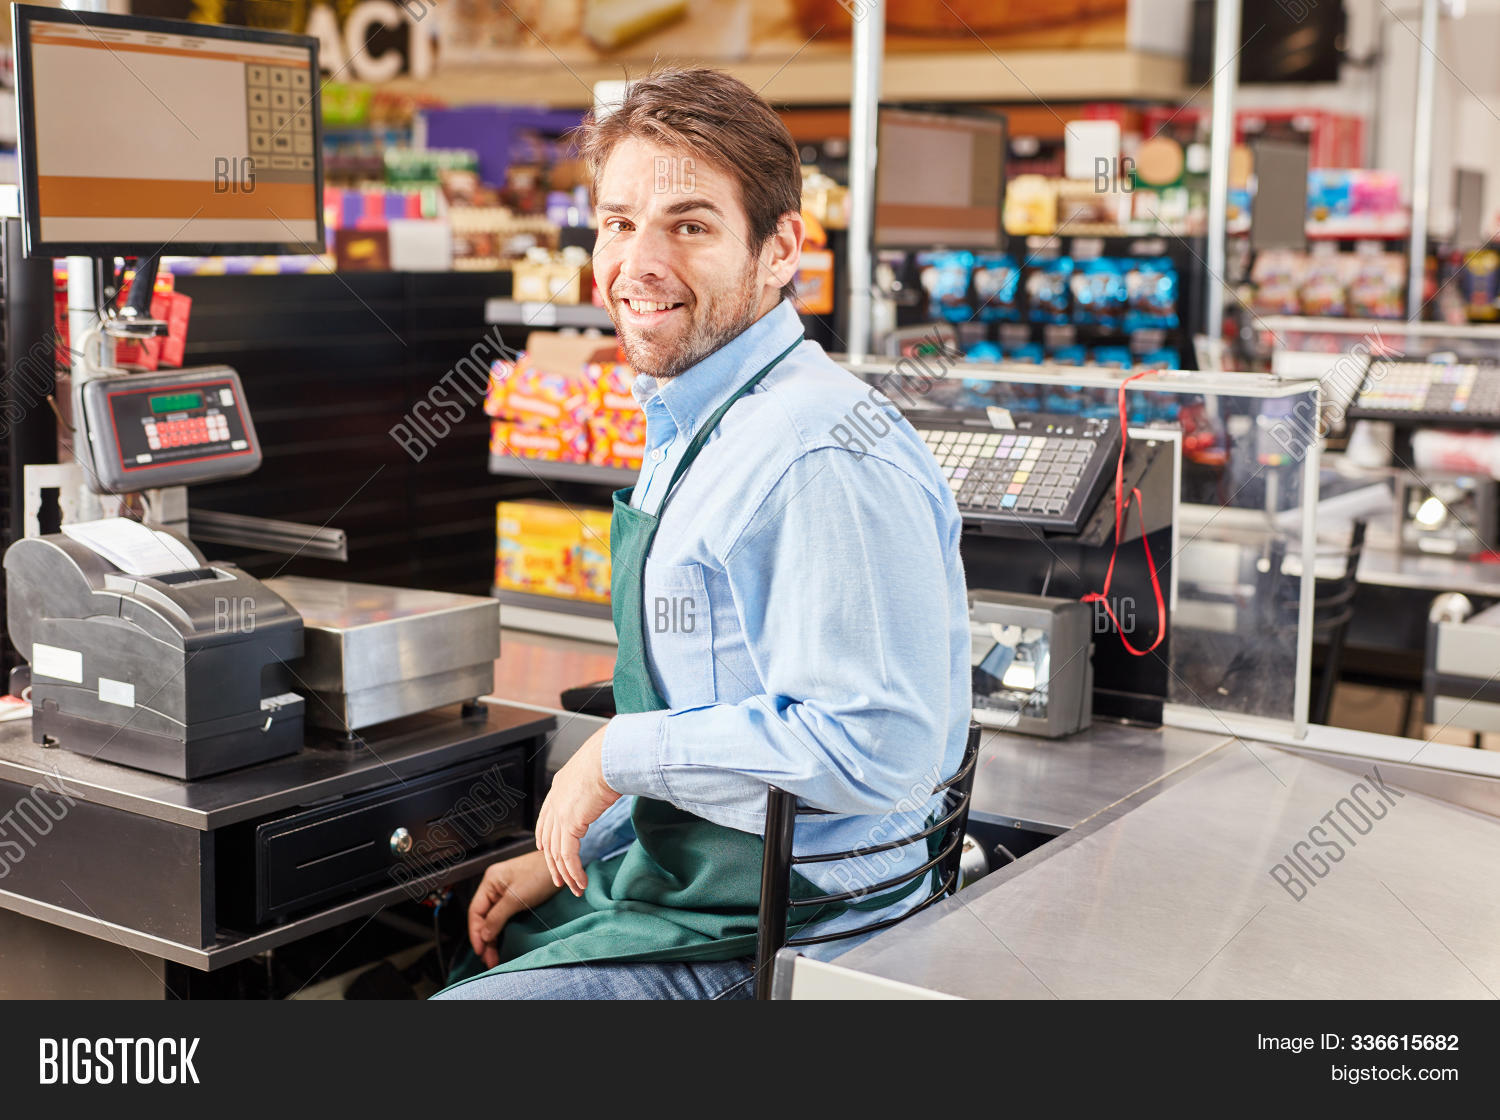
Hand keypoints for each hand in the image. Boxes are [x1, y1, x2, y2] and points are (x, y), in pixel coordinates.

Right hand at [468, 850, 560, 968]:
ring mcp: (505, 891)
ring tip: (495, 958)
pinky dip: (502, 929)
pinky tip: (503, 942)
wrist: (564, 868)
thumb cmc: (540, 876)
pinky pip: (504, 916)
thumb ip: (497, 917)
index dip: (476, 933)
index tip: (480, 952)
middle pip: (484, 917)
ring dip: (494, 937)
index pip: (476, 911)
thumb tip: (484, 936)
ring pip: (494, 918)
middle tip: (489, 961)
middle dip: (485, 939)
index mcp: (490, 881)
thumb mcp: (516, 898)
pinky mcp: (517, 897)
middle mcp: (495, 886)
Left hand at [534, 725, 619, 896]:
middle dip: (553, 862)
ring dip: (565, 873)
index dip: (544, 837)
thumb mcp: (599, 768)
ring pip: (557, 852)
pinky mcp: (570, 824)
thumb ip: (599, 780)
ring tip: (575, 887)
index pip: (545, 817)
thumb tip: (615, 780)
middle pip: (548, 839)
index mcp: (560, 785)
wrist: (610, 754)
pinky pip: (568, 856)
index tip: (545, 851)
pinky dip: (574, 872)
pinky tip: (581, 882)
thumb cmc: (611, 755)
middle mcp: (556, 799)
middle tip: (559, 879)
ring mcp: (560, 813)